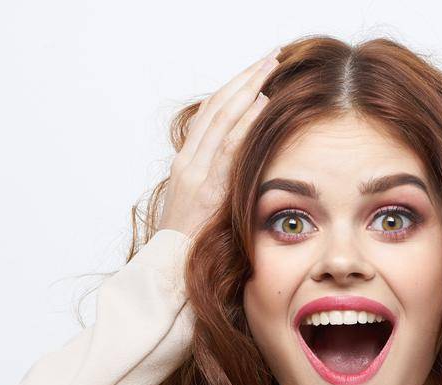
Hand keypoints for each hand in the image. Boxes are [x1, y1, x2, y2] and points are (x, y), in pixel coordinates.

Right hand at [155, 50, 277, 238]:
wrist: (170, 270)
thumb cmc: (191, 245)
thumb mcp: (203, 207)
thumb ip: (220, 183)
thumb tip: (246, 166)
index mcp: (186, 163)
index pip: (210, 114)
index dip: (234, 88)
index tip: (255, 72)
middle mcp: (188, 162)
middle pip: (217, 106)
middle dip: (245, 78)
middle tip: (270, 57)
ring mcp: (195, 172)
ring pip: (221, 119)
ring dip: (248, 90)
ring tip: (271, 70)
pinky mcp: (206, 187)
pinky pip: (227, 147)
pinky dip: (245, 123)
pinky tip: (262, 106)